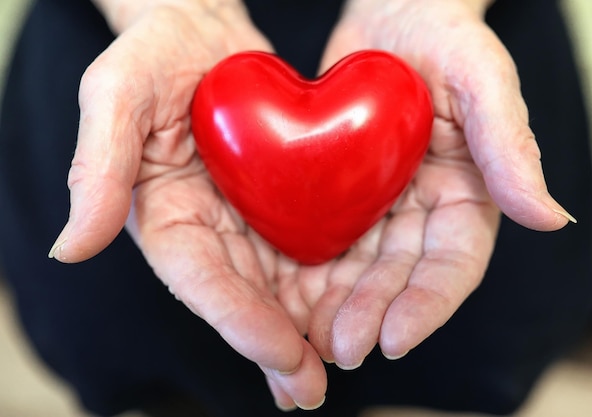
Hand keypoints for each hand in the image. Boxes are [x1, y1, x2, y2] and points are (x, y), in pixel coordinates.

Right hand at [49, 1, 325, 409]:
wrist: (200, 34)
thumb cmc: (153, 58)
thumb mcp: (117, 95)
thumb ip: (99, 168)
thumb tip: (71, 249)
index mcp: (166, 217)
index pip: (201, 280)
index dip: (239, 319)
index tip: (281, 354)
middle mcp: (208, 231)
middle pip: (243, 297)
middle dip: (277, 345)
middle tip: (311, 388)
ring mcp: (245, 221)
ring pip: (279, 285)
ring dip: (309, 328)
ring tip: (341, 362)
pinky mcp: (279, 203)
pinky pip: (306, 246)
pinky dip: (330, 281)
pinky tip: (357, 307)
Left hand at [275, 0, 575, 369]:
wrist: (394, 13)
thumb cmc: (446, 38)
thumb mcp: (483, 80)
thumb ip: (510, 147)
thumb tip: (549, 218)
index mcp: (466, 198)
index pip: (451, 266)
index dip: (425, 307)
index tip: (393, 341)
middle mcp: (423, 213)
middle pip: (398, 278)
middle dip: (370, 315)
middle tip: (338, 348)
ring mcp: (382, 206)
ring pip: (358, 270)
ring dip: (335, 306)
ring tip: (307, 337)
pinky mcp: (343, 193)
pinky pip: (324, 237)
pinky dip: (306, 270)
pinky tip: (282, 294)